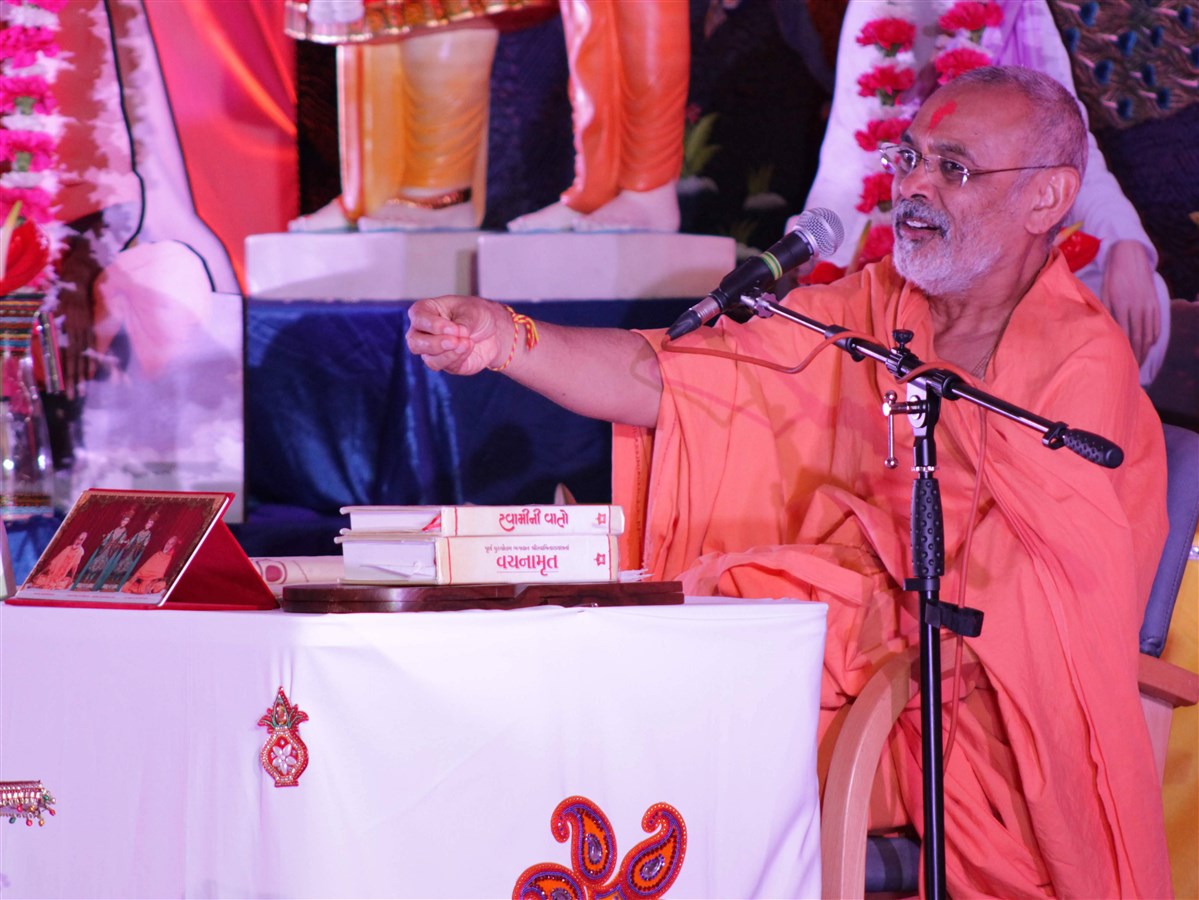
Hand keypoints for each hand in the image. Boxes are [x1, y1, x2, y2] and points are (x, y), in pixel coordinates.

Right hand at [405, 295, 507, 374]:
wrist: (493, 331)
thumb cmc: (477, 315)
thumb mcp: (472, 312)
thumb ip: (462, 323)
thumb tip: (457, 335)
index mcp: (426, 311)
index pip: (417, 317)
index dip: (433, 325)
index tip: (454, 328)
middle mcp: (424, 332)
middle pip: (415, 343)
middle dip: (434, 344)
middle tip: (455, 340)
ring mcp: (433, 350)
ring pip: (428, 359)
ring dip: (449, 353)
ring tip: (467, 342)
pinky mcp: (445, 363)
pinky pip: (445, 365)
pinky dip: (457, 357)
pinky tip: (469, 347)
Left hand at [1100, 240, 1159, 365]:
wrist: (1129, 256)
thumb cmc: (1111, 278)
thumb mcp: (1103, 294)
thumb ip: (1104, 313)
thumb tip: (1104, 334)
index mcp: (1120, 305)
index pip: (1123, 335)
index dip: (1122, 351)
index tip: (1119, 363)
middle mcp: (1137, 307)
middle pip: (1138, 338)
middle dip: (1135, 356)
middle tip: (1131, 370)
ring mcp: (1148, 305)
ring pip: (1148, 334)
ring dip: (1144, 350)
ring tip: (1139, 363)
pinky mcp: (1155, 303)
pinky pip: (1156, 325)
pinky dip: (1153, 337)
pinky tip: (1148, 346)